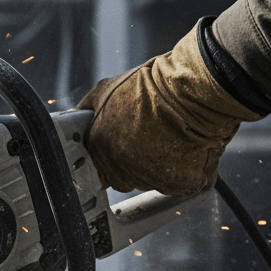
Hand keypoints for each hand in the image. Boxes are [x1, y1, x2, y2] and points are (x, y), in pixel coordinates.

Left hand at [79, 20, 265, 196]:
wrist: (194, 87)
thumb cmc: (155, 85)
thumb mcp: (107, 90)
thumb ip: (88, 109)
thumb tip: (75, 115)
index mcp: (98, 149)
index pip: (97, 171)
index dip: (110, 161)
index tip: (122, 151)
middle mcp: (119, 169)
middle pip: (123, 179)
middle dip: (134, 164)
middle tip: (151, 139)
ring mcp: (148, 179)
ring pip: (151, 182)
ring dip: (160, 167)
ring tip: (172, 137)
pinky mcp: (178, 185)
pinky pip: (181, 185)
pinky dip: (187, 171)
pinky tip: (190, 147)